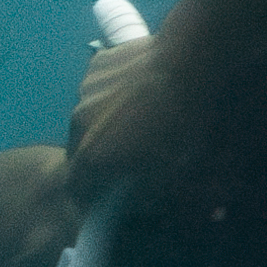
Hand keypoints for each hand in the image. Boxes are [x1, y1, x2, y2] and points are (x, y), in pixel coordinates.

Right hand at [71, 22, 197, 184]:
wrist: (189, 61)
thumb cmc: (184, 124)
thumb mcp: (176, 177)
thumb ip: (152, 198)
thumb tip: (141, 204)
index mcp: (91, 157)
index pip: (77, 189)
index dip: (93, 197)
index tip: (113, 196)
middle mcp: (78, 124)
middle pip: (81, 152)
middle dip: (101, 160)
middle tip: (133, 159)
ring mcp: (86, 91)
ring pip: (90, 119)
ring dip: (107, 126)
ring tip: (142, 120)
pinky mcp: (98, 64)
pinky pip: (101, 90)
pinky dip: (114, 96)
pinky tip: (144, 90)